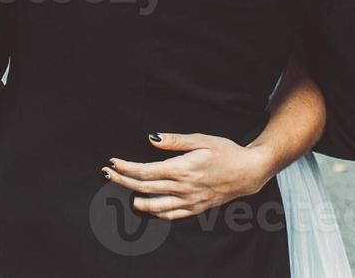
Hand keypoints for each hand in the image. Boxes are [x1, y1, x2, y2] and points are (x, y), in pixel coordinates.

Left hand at [101, 133, 277, 219]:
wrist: (248, 172)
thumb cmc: (225, 151)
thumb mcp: (201, 139)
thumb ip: (175, 141)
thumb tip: (151, 138)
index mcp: (183, 169)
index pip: (146, 171)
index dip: (126, 168)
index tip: (113, 162)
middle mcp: (184, 188)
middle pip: (145, 188)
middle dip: (122, 180)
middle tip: (106, 173)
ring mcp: (190, 201)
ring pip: (155, 206)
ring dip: (135, 199)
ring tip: (123, 190)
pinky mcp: (196, 209)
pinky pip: (170, 215)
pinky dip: (154, 212)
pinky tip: (145, 205)